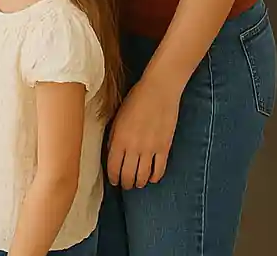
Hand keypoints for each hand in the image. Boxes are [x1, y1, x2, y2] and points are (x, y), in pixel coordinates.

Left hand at [106, 73, 182, 188]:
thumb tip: (111, 152)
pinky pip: (159, 170)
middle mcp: (133, 147)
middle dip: (125, 183)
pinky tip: (151, 178)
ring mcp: (150, 149)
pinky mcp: (164, 148)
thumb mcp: (118, 116)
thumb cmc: (136, 99)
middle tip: (124, 185)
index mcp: (119, 138)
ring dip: (138, 183)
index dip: (113, 177)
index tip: (113, 181)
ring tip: (136, 183)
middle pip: (128, 175)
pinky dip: (154, 178)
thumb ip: (114, 136)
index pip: (113, 166)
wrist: (159, 91)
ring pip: (142, 176)